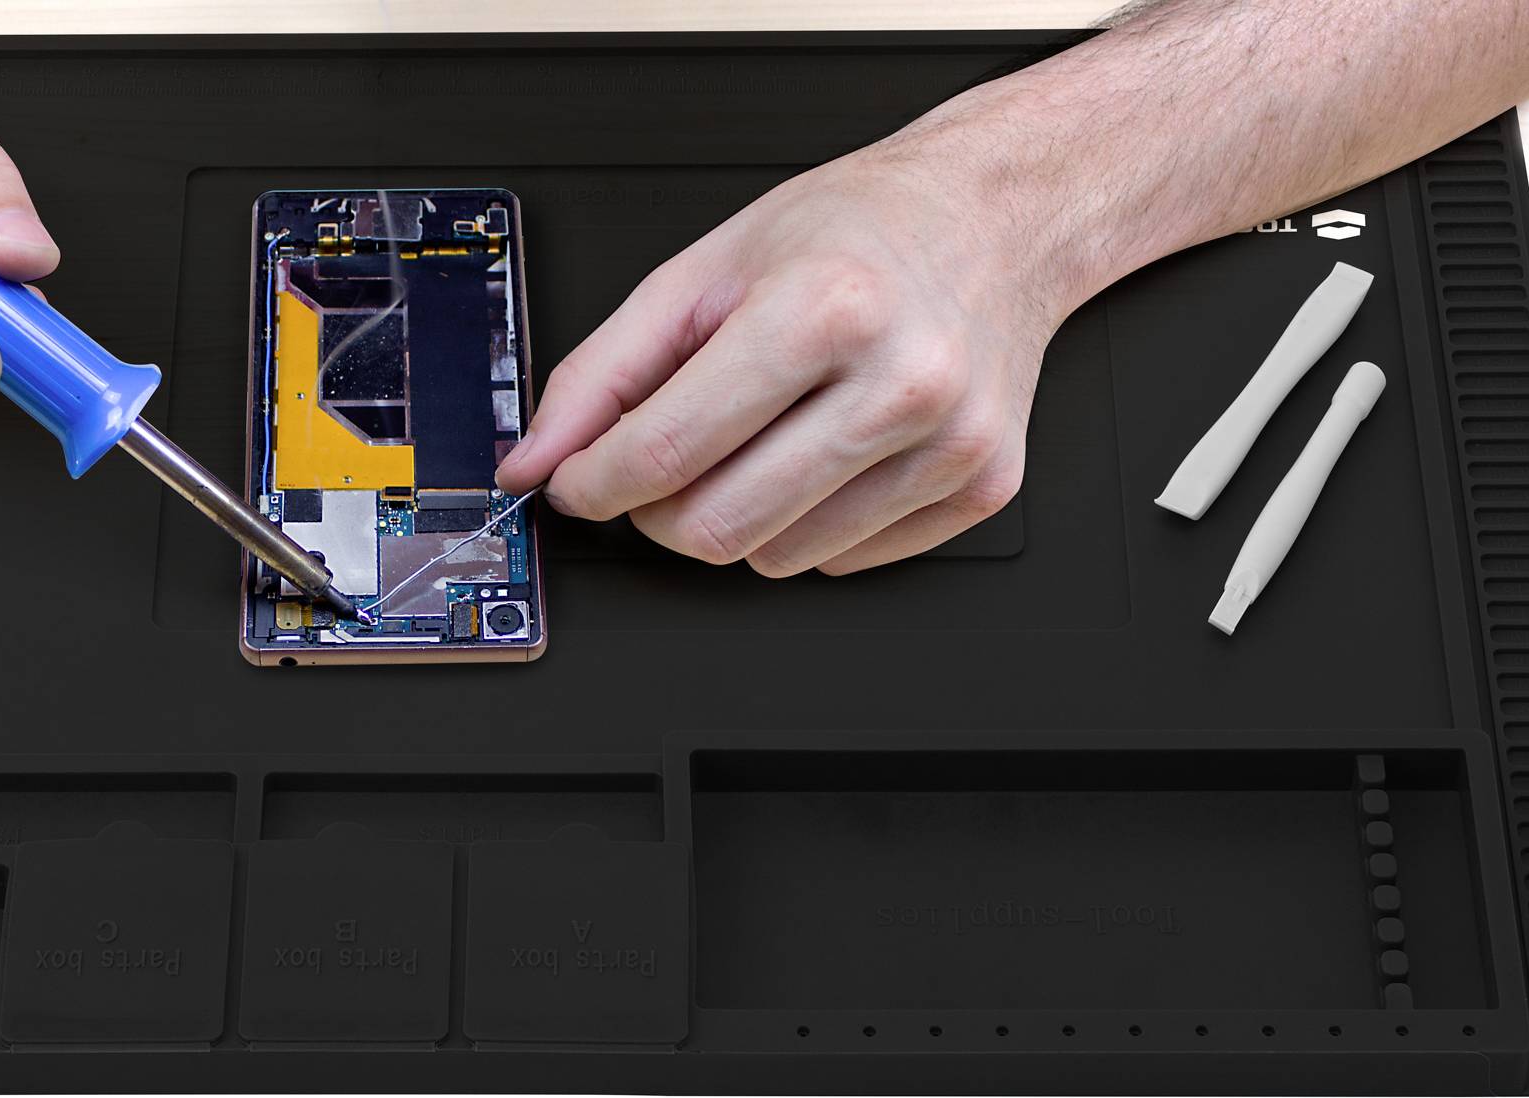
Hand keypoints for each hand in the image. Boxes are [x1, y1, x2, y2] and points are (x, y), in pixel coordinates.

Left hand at [495, 144, 1063, 575]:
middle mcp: (900, 380)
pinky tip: (823, 451)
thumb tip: (535, 459)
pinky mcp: (982, 486)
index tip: (573, 482)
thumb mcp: (704, 271)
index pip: (666, 451)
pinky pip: (842, 563)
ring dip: (736, 519)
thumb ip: (601, 371)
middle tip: (658, 463)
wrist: (993, 217)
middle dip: (657, 512)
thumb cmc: (854, 234)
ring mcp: (951, 443)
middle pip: (718, 527)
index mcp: (825, 309)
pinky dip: (807, 526)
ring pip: (776, 559)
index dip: (593, 483)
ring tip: (759, 437)